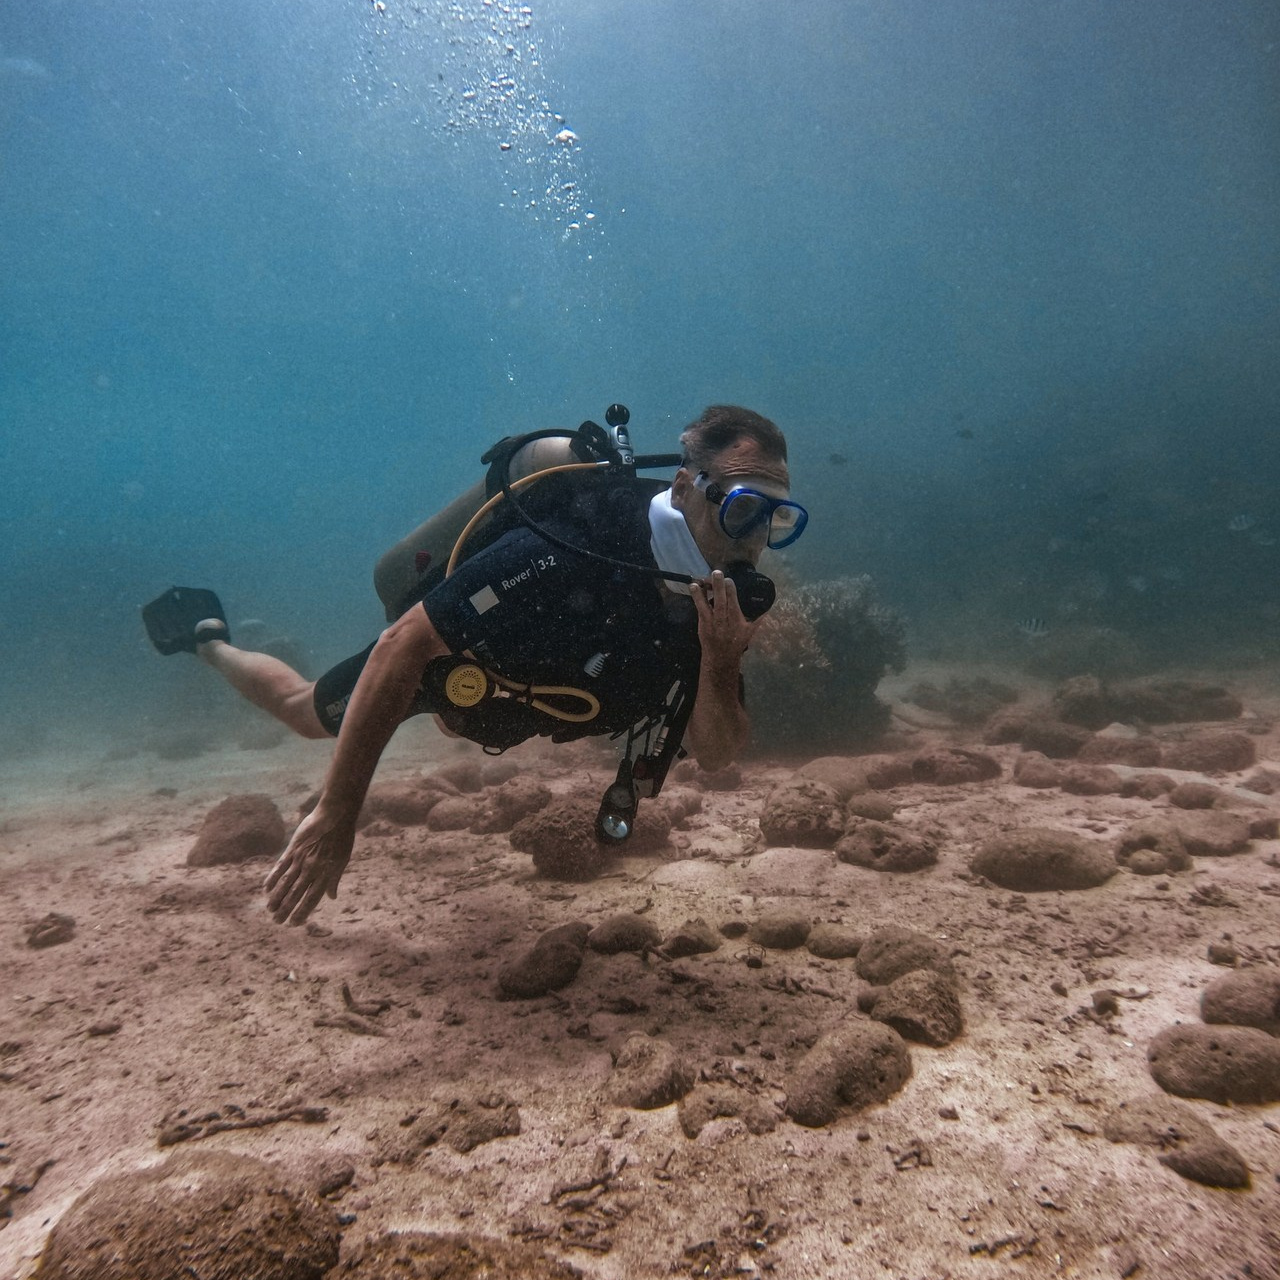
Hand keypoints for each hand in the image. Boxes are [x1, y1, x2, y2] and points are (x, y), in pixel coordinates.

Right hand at [264, 804, 355, 925]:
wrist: (335, 816)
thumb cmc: (342, 839)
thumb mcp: (343, 860)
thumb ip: (334, 880)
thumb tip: (332, 897)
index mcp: (325, 874)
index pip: (311, 899)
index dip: (302, 912)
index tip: (294, 923)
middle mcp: (311, 869)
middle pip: (295, 894)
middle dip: (286, 909)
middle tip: (278, 921)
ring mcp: (300, 859)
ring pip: (285, 883)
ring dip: (276, 898)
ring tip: (270, 910)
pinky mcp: (292, 849)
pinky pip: (280, 866)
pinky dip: (272, 878)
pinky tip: (266, 889)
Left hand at [690, 569, 758, 665]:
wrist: (721, 657)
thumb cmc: (737, 642)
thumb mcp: (750, 631)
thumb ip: (758, 619)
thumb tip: (767, 608)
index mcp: (736, 619)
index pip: (733, 602)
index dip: (731, 590)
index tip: (729, 580)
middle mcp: (724, 619)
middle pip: (721, 601)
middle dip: (719, 587)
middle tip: (717, 573)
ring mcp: (712, 621)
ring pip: (707, 604)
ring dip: (703, 592)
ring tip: (699, 580)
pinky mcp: (703, 622)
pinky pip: (699, 608)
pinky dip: (697, 597)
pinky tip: (694, 587)